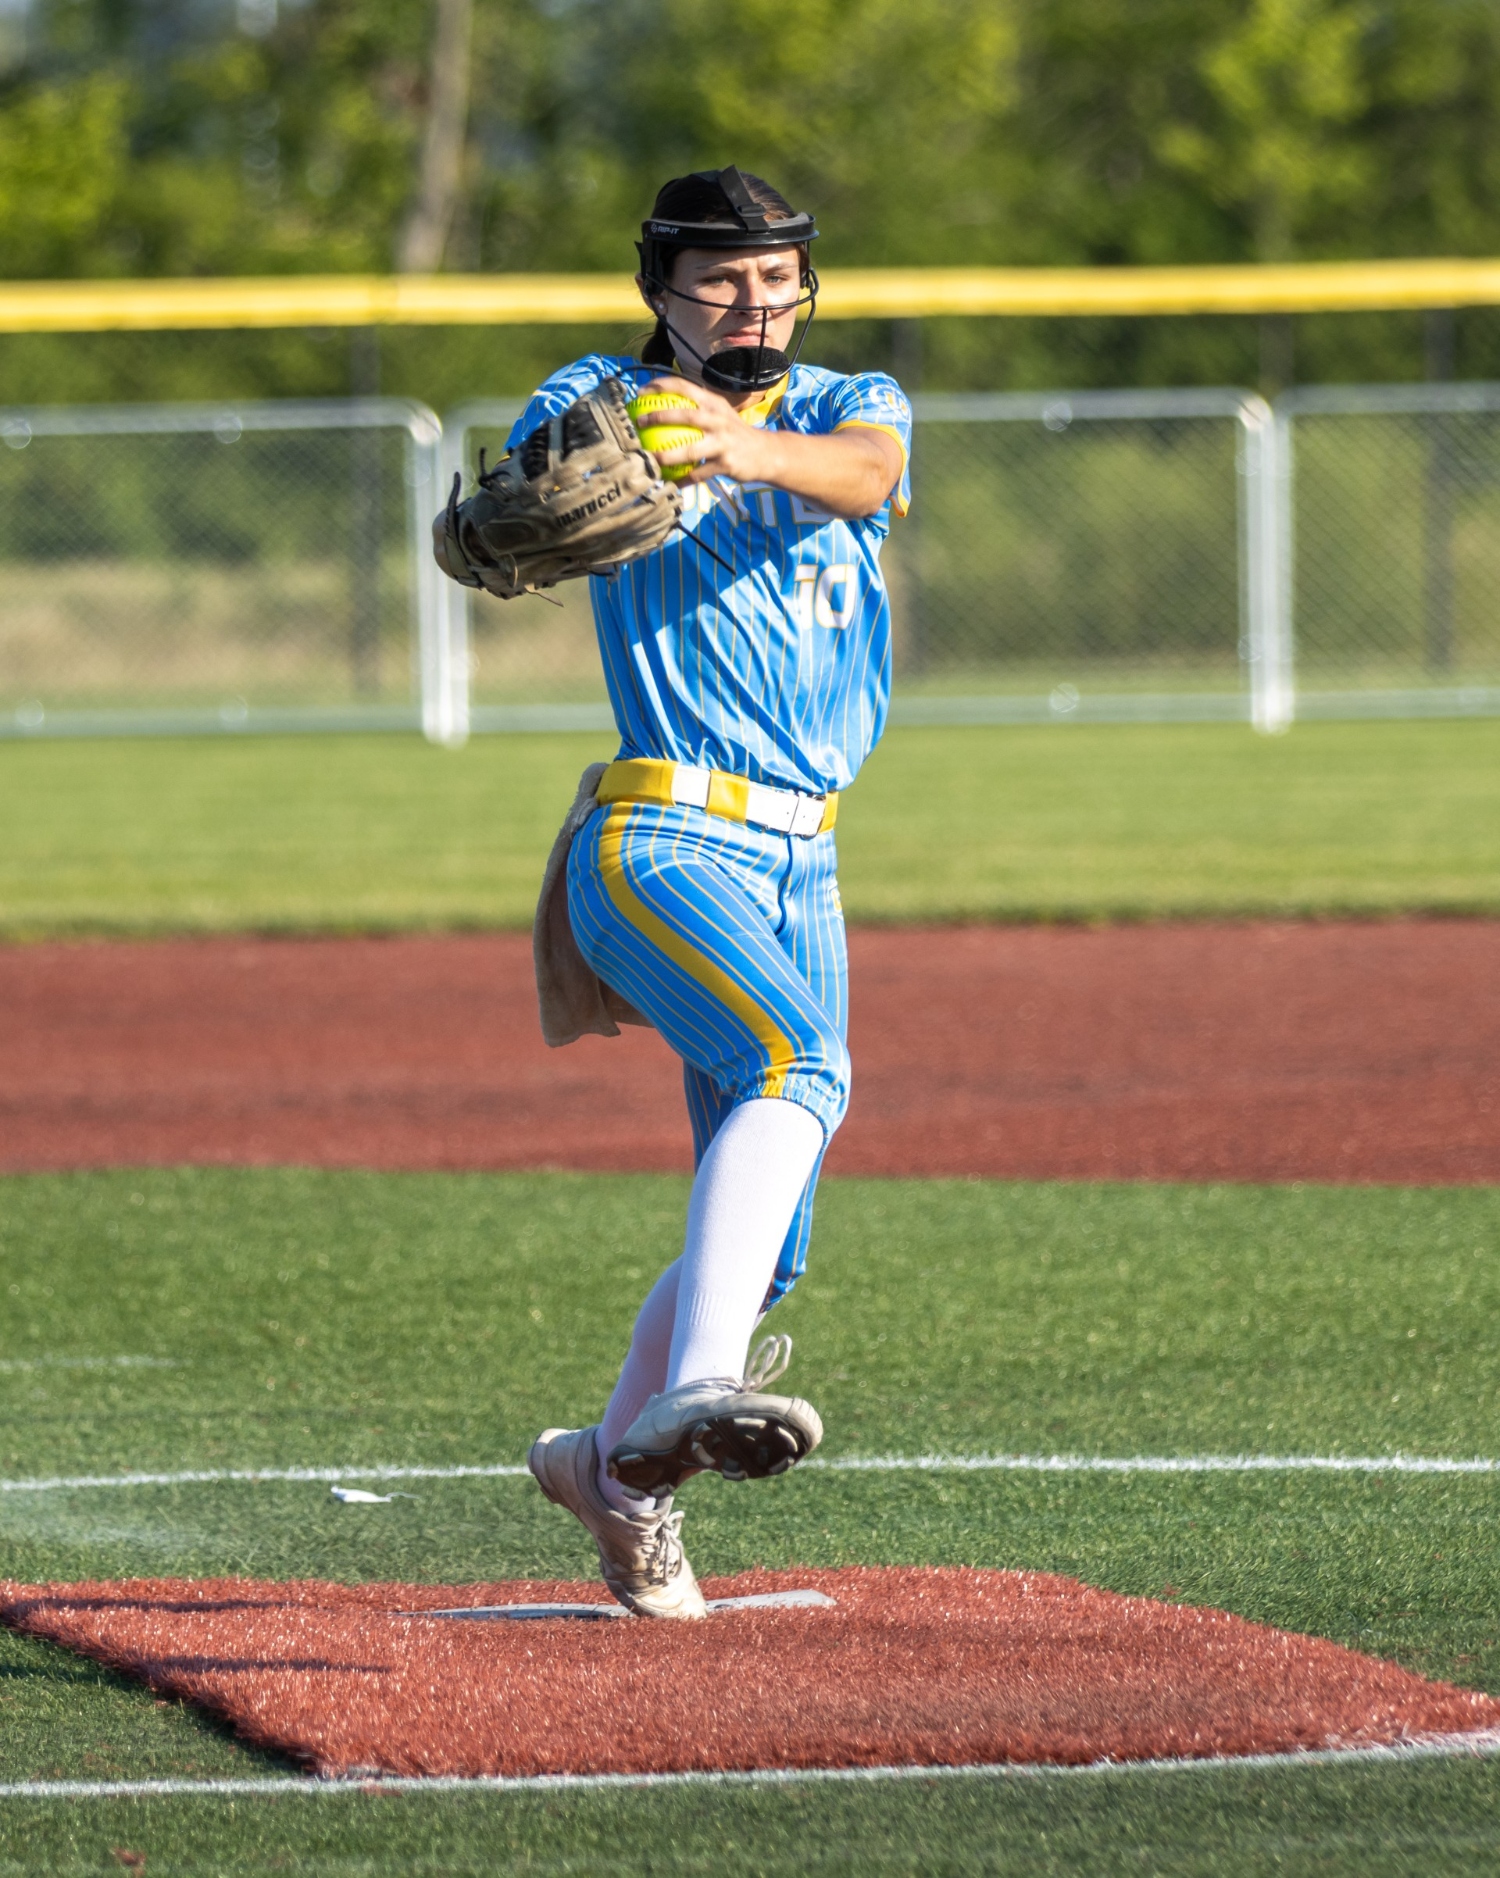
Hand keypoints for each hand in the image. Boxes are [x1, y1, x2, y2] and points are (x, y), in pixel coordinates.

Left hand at [638, 375, 778, 487]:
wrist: (765, 453)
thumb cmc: (734, 433)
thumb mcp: (720, 413)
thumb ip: (697, 407)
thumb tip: (664, 403)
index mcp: (713, 403)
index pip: (685, 387)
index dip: (661, 386)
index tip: (640, 392)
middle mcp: (718, 420)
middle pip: (686, 415)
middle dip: (660, 416)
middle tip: (639, 422)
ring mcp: (723, 443)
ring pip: (691, 450)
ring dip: (668, 455)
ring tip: (651, 459)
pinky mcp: (726, 464)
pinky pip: (700, 474)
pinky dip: (683, 480)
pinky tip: (670, 484)